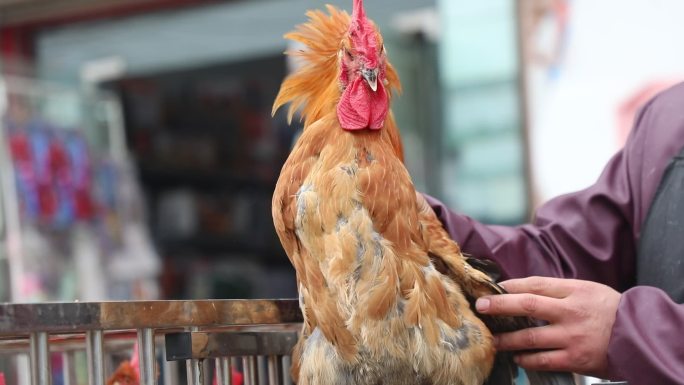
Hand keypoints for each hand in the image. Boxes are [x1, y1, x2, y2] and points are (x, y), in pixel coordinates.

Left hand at [475, 276, 621, 376]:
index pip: (535, 284)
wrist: (640, 335)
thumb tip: (523, 290)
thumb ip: (558, 290)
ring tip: (494, 340)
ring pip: (531, 337)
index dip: (510, 285)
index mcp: (574, 290)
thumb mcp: (587, 290)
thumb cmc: (610, 310)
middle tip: (481, 306)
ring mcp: (572, 336)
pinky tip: (517, 358)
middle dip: (500, 305)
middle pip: (527, 304)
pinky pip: (544, 360)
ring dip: (508, 339)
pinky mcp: (576, 359)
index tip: (493, 288)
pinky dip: (527, 359)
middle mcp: (571, 312)